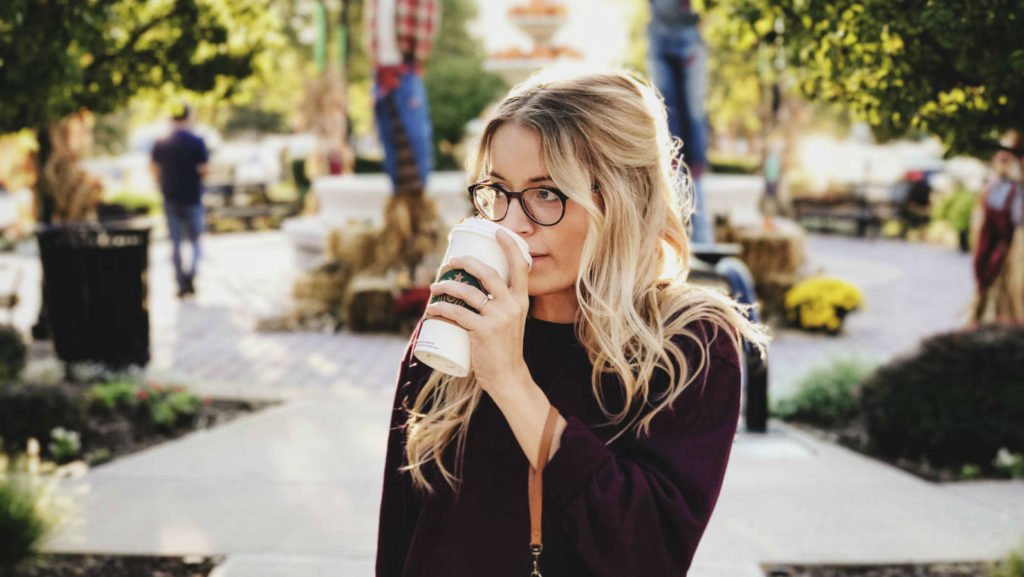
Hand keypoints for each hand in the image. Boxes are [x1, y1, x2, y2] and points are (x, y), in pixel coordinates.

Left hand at [425, 229, 531, 394]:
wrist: (508, 377)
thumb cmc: (504, 348)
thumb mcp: (510, 322)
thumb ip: (499, 305)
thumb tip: (473, 289)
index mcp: (522, 301)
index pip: (520, 266)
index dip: (509, 246)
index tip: (497, 231)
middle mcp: (512, 305)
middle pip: (488, 273)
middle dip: (466, 262)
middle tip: (451, 260)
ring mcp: (498, 318)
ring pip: (467, 292)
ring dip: (446, 285)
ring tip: (434, 286)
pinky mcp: (482, 331)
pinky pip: (456, 313)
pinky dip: (440, 309)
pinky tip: (431, 309)